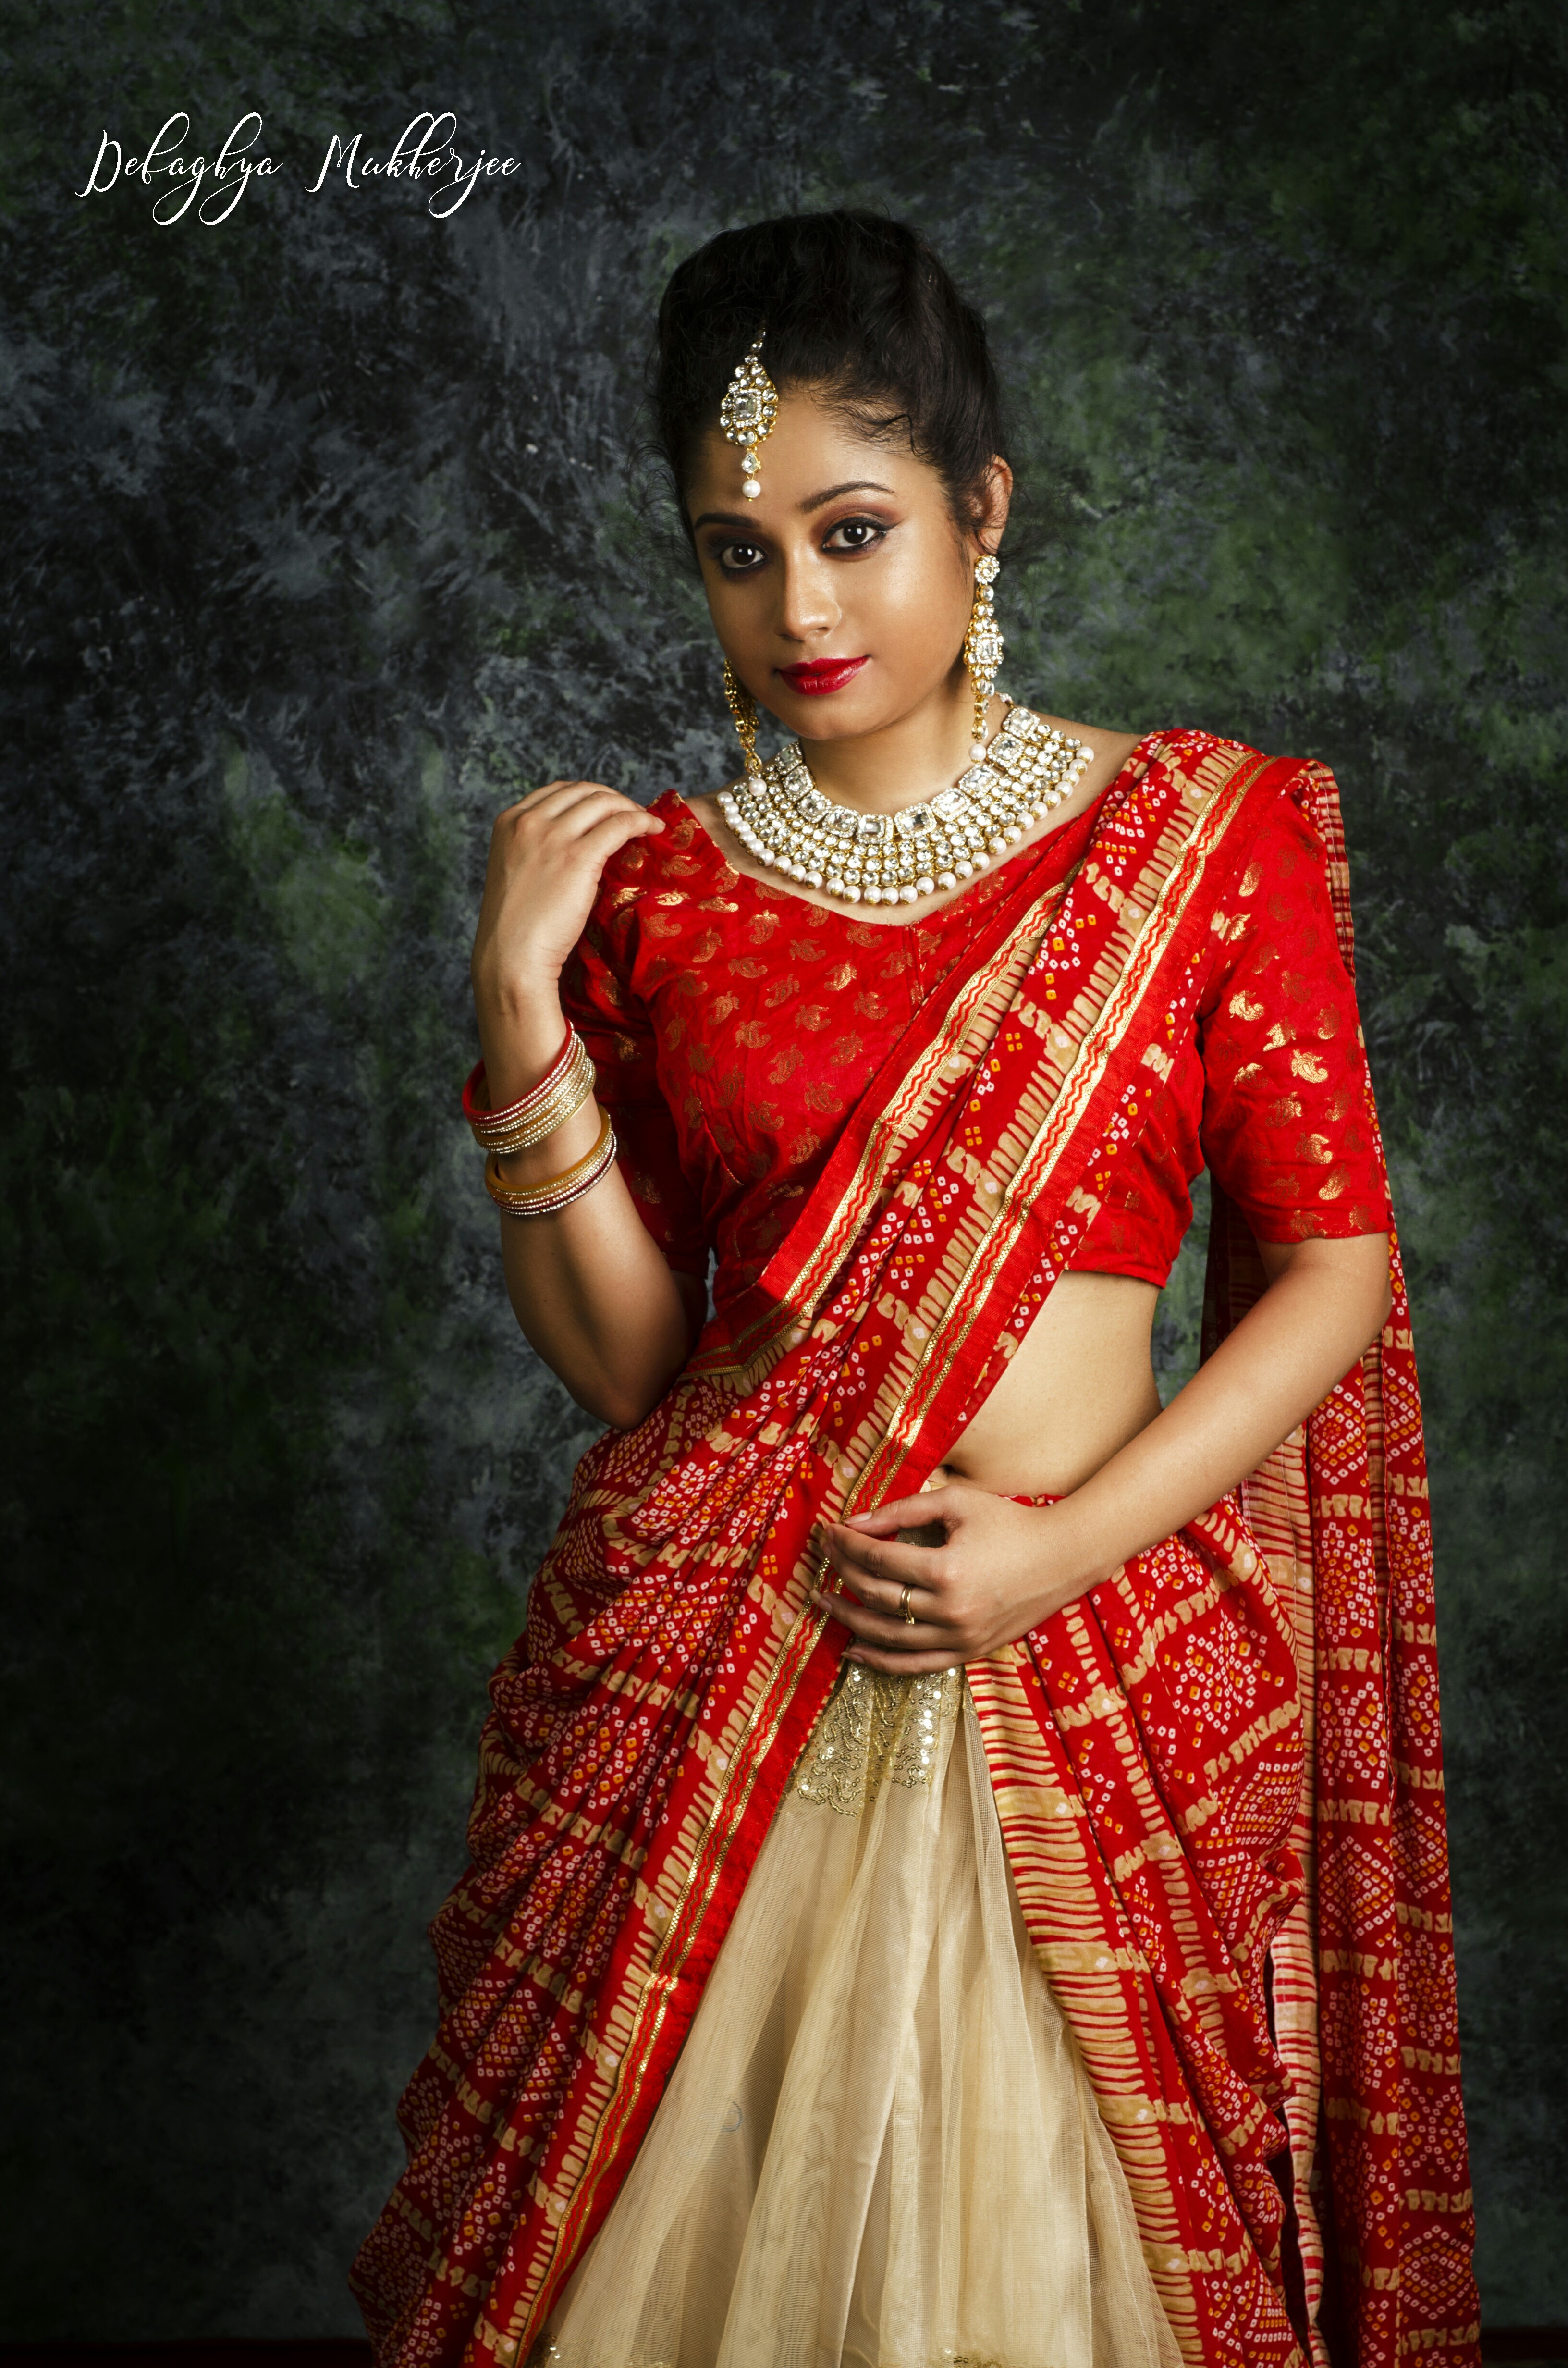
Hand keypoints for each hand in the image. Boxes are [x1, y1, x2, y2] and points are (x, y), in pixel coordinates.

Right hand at [471, 778, 663, 1014]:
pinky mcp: (578, 855)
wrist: (511, 957)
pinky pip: (620, 824)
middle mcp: (528, 820)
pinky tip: (654, 829)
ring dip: (630, 808)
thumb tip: (575, 847)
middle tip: (633, 815)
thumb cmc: (516, 929)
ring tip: (647, 823)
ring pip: (603, 802)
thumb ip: (536, 851)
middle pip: (583, 791)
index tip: (608, 810)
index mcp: (508, 821)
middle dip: (612, 799)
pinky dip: (641, 821)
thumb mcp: (518, 874)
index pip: (557, 792)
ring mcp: (552, 835)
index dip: (589, 796)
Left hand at [810, 1483, 1094, 1672]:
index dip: (846, 1544)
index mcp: (946, 1569)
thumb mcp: (956, 1503)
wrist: (1063, 1557)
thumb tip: (853, 1523)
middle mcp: (950, 1610)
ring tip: (823, 1602)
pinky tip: (853, 1650)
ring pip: (889, 1636)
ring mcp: (960, 1637)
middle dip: (843, 1573)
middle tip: (823, 1557)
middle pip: (877, 1596)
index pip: (877, 1559)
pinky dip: (881, 1661)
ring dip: (850, 1620)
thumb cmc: (1009, 1522)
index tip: (828, 1531)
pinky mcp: (969, 1652)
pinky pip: (915, 1665)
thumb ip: (901, 1510)